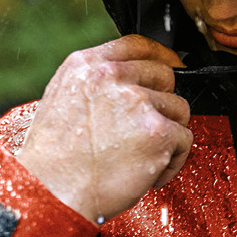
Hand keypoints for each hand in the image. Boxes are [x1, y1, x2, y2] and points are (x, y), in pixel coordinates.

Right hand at [15, 35, 192, 223]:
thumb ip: (97, 84)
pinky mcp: (158, 131)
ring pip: (178, 110)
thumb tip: (132, 81)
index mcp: (86, 66)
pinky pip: (185, 140)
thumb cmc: (55, 160)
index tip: (172, 65)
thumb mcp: (63, 101)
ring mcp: (137, 102)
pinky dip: (172, 162)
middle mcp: (112, 77)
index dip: (161, 56)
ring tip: (138, 157)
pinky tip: (146, 172)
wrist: (51, 192)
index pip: (137, 44)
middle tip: (142, 132)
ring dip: (167, 137)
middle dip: (161, 104)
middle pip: (165, 77)